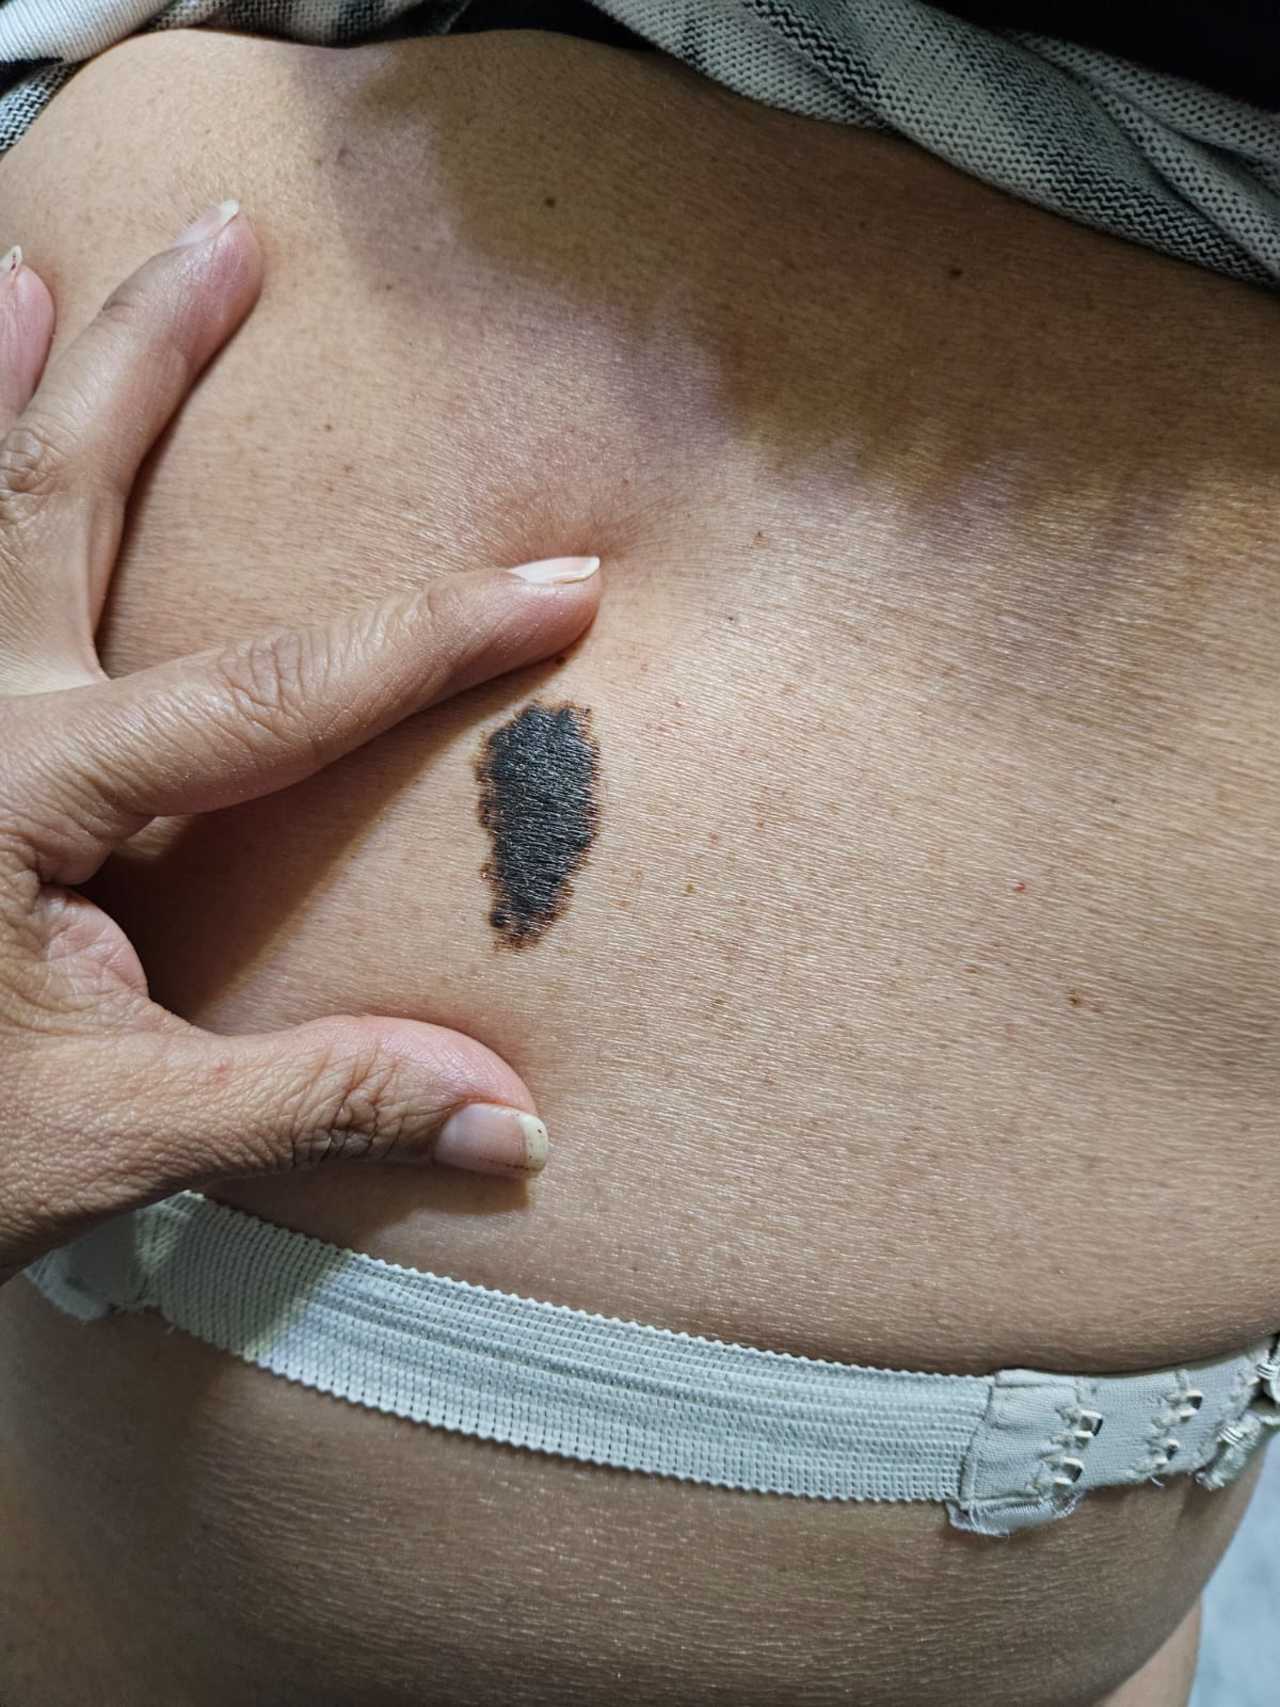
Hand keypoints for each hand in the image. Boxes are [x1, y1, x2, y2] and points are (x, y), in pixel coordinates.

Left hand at [0, 202, 601, 1282]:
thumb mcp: (118, 1133)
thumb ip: (313, 1103)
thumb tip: (512, 1124)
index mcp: (21, 795)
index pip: (273, 693)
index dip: (430, 639)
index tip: (559, 587)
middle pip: (60, 496)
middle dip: (153, 362)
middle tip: (228, 247)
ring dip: (14, 381)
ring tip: (46, 271)